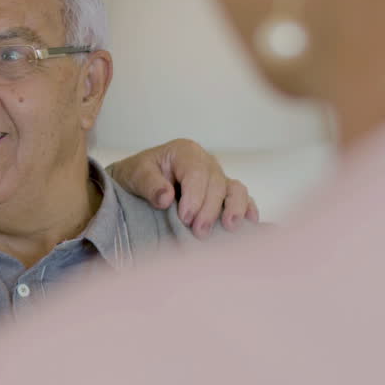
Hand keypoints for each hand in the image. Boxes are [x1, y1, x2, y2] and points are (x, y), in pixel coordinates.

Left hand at [108, 138, 258, 237]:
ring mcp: (217, 177)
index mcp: (185, 152)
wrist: (138, 182)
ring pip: (235, 188)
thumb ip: (149, 184)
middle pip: (217, 183)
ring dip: (234, 208)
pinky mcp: (223, 192)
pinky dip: (247, 208)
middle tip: (199, 232)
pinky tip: (249, 223)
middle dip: (210, 209)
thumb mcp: (135, 174)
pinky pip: (241, 198)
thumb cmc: (137, 175)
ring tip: (230, 227)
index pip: (197, 173)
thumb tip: (166, 198)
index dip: (195, 196)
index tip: (185, 218)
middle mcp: (206, 162)